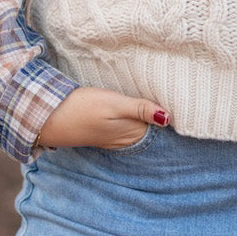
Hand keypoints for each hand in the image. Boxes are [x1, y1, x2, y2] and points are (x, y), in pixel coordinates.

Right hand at [36, 87, 169, 149]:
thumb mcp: (114, 105)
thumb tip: (169, 118)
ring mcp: (116, 135)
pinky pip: (129, 125)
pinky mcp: (106, 130)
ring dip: (151, 115)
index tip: (186, 101)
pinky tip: (140, 106)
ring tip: (168, 99)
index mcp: (133, 133)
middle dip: (165, 116)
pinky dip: (137, 116)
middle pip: (152, 127)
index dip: (173, 115)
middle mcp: (127, 138)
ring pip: (141, 125)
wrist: (50, 117)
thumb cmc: (82, 109)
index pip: (161, 125)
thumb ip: (140, 109)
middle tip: (182, 97)